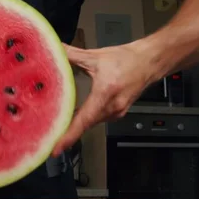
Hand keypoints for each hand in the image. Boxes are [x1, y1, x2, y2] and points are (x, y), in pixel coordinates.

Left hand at [52, 42, 157, 156]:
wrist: (149, 61)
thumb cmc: (127, 59)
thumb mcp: (95, 56)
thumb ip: (72, 54)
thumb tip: (56, 49)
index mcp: (105, 94)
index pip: (83, 120)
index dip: (69, 136)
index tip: (57, 148)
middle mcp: (112, 107)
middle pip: (85, 125)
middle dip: (67, 132)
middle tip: (49, 139)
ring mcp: (116, 112)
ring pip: (91, 123)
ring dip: (76, 125)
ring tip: (58, 129)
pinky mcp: (118, 112)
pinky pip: (97, 119)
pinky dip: (86, 119)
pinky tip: (75, 117)